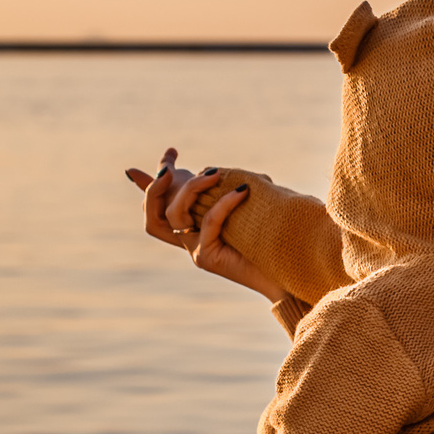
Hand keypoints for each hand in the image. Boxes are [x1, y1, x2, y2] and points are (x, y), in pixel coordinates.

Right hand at [123, 148, 281, 301]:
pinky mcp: (208, 259)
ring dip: (192, 188)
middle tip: (170, 169)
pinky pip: (208, 222)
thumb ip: (231, 185)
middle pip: (153, 216)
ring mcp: (196, 250)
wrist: (288, 270)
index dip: (147, 187)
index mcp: (194, 227)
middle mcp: (189, 240)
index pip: (160, 207)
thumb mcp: (248, 200)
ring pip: (174, 214)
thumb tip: (220, 168)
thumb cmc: (272, 233)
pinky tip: (243, 190)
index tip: (144, 163)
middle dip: (155, 187)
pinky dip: (224, 202)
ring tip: (215, 173)